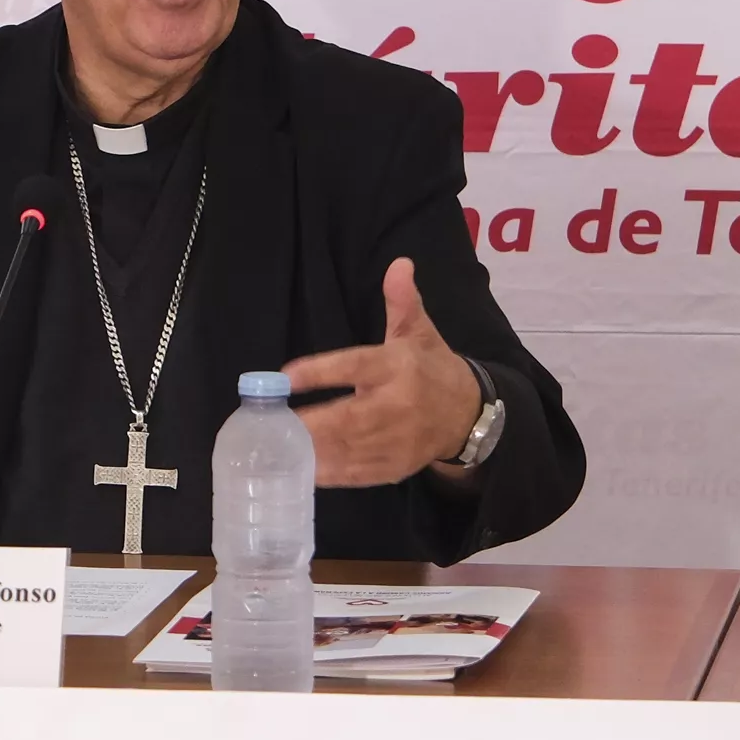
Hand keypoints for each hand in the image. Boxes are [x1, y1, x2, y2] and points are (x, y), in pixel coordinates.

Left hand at [283, 261, 486, 487]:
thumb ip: (402, 302)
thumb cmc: (432, 368)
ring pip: (349, 449)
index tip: (285, 375)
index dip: (319, 371)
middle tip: (271, 425)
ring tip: (277, 450)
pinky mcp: (396, 467)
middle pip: (348, 416)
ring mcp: (398, 440)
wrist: (468, 415)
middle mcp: (398, 404)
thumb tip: (399, 264)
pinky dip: (329, 474)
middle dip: (308, 423)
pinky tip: (301, 471)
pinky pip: (357, 474)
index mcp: (398, 367)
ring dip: (311, 452)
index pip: (354, 366)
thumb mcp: (419, 332)